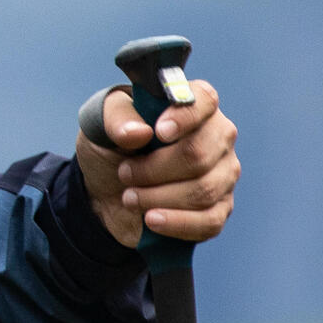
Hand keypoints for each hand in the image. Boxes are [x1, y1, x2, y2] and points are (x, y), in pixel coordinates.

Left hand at [74, 78, 239, 247]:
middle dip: (154, 169)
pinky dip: (176, 222)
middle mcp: (217, 136)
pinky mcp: (219, 208)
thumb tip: (139, 132)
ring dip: (158, 197)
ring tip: (129, 197)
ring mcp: (223, 173)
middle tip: (125, 174)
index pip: (204, 100)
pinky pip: (210, 220)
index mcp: (193, 104)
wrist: (106, 191)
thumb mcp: (99, 125)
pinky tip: (151, 219)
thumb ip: (115, 119)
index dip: (184, 117)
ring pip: (203, 190)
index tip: (158, 133)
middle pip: (199, 154)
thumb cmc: (111, 149)